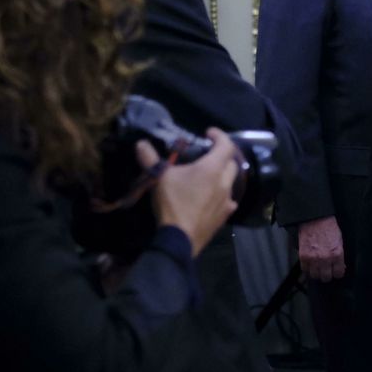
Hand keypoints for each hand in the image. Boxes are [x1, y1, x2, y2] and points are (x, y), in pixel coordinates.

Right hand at [143, 130, 238, 254]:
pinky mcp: (224, 216)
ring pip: (231, 182)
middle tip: (208, 154)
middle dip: (222, 155)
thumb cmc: (173, 203)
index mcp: (212, 169)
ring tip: (208, 176)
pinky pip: (228, 200)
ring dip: (223, 175)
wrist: (180, 239)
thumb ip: (150, 158)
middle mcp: (225, 183)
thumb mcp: (159, 178)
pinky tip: (212, 197)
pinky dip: (222, 194)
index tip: (208, 133)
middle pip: (231, 163)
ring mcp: (227, 201)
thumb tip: (141, 143)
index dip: (219, 135)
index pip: (226, 145)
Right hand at [297, 216, 345, 281]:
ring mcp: (313, 258)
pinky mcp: (303, 256)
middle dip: (327, 275)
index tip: (336, 271)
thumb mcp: (340, 241)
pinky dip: (307, 268)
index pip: (338, 274)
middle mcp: (325, 258)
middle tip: (327, 270)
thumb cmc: (328, 227)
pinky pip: (305, 269)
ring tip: (318, 268)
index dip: (337, 272)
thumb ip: (339, 255)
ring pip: (315, 276)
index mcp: (337, 254)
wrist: (315, 219)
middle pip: (326, 277)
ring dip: (317, 273)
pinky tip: (310, 264)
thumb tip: (340, 265)